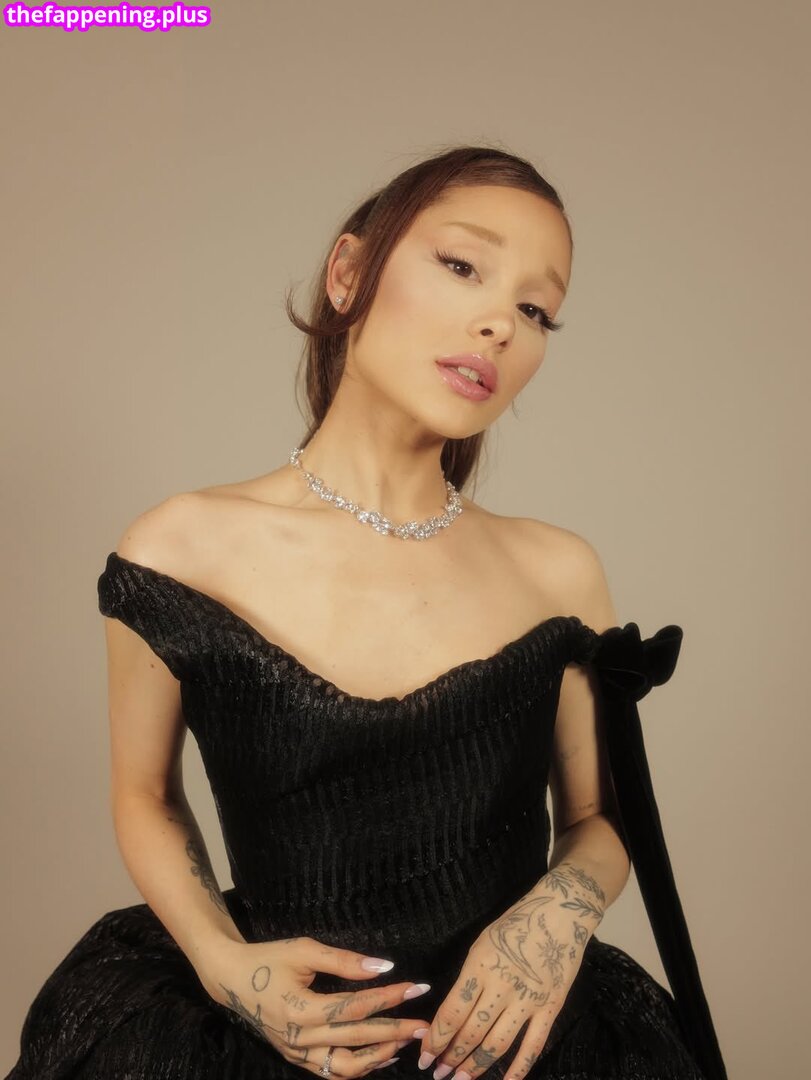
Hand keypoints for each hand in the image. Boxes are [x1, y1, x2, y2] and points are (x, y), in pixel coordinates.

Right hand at [196, 935, 431, 1075]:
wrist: (231, 979)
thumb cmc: (268, 958)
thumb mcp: (305, 950)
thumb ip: (344, 961)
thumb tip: (384, 966)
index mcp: (302, 1010)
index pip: (356, 1007)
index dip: (390, 997)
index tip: (417, 987)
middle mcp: (300, 1039)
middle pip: (358, 1040)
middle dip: (395, 1031)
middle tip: (424, 1024)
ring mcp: (298, 1053)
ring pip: (346, 1067)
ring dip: (380, 1056)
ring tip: (405, 1041)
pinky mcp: (296, 1058)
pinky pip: (331, 1071)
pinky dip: (358, 1068)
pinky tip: (380, 1056)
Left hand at [416, 863, 605, 1079]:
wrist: (560, 913)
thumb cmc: (515, 923)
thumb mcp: (482, 944)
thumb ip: (469, 978)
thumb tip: (452, 1013)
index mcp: (480, 966)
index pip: (452, 1012)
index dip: (436, 1039)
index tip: (424, 1056)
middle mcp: (502, 986)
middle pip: (472, 1032)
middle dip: (451, 1058)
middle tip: (438, 1074)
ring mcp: (528, 999)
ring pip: (498, 1044)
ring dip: (476, 1067)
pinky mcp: (551, 1008)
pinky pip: (533, 1045)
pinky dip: (519, 1069)